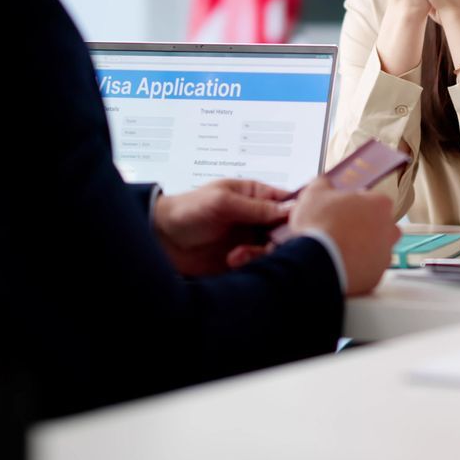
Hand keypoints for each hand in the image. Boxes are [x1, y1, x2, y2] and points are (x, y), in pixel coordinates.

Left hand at [152, 178, 292, 276]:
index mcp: (255, 195)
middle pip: (286, 228)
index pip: (287, 200)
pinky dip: (251, 263)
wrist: (161, 238)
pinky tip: (232, 260)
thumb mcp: (222, 202)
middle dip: (281, 237)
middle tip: (269, 242)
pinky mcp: (243, 259)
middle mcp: (257, 217)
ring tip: (239, 254)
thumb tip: (289, 210)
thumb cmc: (188, 210)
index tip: (298, 222)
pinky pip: (260, 263)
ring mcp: (250, 239)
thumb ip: (256, 207)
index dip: (297, 211)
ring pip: (275, 248)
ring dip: (261, 252)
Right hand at [284, 177, 399, 295]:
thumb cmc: (319, 226)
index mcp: (380, 204)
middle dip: (364, 227)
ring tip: (338, 249)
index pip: (373, 200)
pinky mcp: (376, 276)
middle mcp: (389, 229)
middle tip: (342, 230)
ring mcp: (384, 254)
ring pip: (376, 249)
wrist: (316, 261)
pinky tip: (339, 264)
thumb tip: (324, 183)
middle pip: (380, 225)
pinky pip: (368, 269)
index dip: (355, 205)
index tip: (343, 210)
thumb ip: (324, 184)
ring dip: (361, 249)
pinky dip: (356, 268)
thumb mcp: (314, 193)